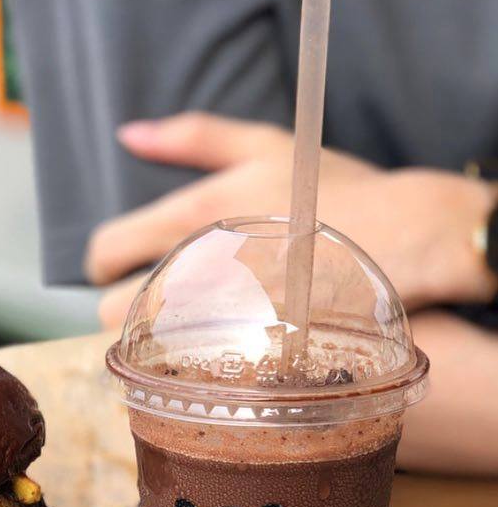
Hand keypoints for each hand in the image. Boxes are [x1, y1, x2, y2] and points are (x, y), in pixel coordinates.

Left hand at [88, 113, 496, 327]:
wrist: (405, 238)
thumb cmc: (332, 189)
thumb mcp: (262, 146)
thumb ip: (192, 137)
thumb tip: (128, 134)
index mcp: (193, 218)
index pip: (108, 249)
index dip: (102, 263)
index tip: (110, 270)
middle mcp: (198, 270)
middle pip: (111, 309)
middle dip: (123, 308)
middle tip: (150, 305)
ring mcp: (222, 319)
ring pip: (146, 347)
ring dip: (150, 341)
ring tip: (182, 330)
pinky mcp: (248, 355)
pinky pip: (188, 372)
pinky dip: (187, 365)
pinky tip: (210, 352)